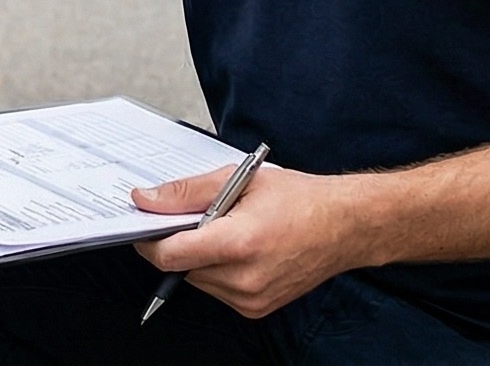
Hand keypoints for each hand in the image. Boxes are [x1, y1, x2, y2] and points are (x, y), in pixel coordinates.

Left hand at [131, 163, 371, 319]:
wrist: (345, 226)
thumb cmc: (300, 199)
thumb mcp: (240, 179)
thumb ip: (187, 193)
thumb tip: (145, 201)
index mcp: (238, 243)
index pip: (169, 255)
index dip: (149, 239)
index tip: (145, 224)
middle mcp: (244, 278)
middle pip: (180, 267)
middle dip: (179, 241)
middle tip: (199, 216)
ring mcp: (251, 299)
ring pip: (197, 279)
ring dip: (199, 257)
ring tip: (229, 230)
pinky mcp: (256, 309)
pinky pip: (217, 290)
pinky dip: (218, 270)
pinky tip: (241, 249)